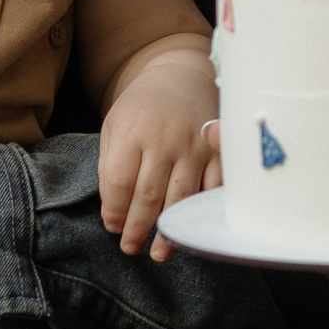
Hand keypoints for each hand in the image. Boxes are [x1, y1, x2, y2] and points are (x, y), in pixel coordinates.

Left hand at [98, 47, 220, 259]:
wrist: (181, 76)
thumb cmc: (142, 107)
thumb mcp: (115, 124)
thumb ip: (110, 164)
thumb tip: (115, 210)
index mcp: (132, 129)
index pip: (119, 181)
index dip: (114, 211)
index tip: (112, 226)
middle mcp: (165, 137)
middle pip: (148, 195)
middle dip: (137, 228)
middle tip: (130, 247)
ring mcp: (194, 144)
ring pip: (181, 198)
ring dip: (168, 231)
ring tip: (157, 252)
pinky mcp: (217, 150)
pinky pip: (210, 189)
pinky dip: (200, 213)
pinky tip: (190, 229)